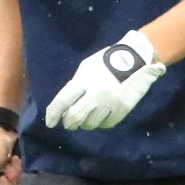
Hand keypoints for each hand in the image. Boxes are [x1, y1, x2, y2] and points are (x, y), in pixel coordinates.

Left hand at [45, 31, 164, 129]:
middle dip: (69, 123)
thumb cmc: (105, 63)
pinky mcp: (122, 109)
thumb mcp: (86, 69)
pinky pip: (106, 124)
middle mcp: (96, 93)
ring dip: (85, 123)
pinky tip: (100, 116)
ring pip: (90, 123)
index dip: (53, 113)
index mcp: (84, 81)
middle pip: (75, 116)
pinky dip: (101, 122)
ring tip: (87, 116)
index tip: (50, 123)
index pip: (63, 100)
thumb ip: (75, 86)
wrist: (133, 59)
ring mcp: (110, 103)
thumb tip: (65, 106)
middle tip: (69, 123)